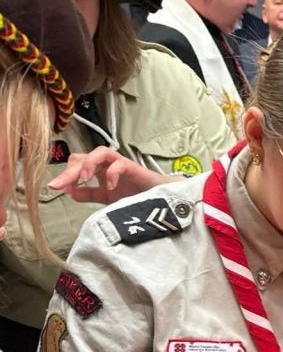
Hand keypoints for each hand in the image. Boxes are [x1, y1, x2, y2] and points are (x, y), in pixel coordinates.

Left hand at [47, 146, 168, 203]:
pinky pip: (119, 164)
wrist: (159, 198)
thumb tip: (69, 191)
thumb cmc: (135, 195)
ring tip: (83, 178)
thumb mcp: (105, 197)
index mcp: (98, 170)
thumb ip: (88, 194)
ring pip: (99, 152)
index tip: (55, 187)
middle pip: (82, 157)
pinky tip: (109, 186)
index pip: (76, 164)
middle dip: (69, 171)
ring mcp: (120, 164)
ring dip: (88, 163)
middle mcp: (106, 164)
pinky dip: (111, 174)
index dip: (64, 174)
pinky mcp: (133, 168)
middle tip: (59, 184)